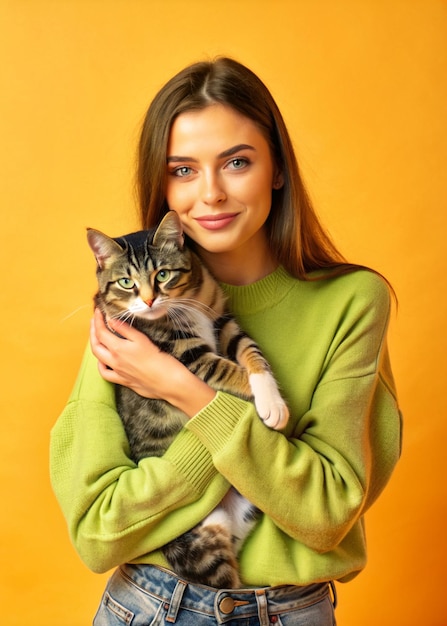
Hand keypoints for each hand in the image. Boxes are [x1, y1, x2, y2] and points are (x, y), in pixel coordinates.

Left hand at [90, 309, 215, 414]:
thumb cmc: (159, 359)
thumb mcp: (142, 339)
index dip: (97, 320)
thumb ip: (125, 329)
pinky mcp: (123, 381)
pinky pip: (105, 374)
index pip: (101, 332)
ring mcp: (118, 372)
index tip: (98, 311)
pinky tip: (104, 361)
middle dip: (93, 331)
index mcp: (118, 348)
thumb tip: (111, 320)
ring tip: (98, 337)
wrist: (167, 382)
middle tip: (95, 320)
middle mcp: (114, 361)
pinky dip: (101, 366)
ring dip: (95, 346)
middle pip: (95, 345)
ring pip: (98, 358)